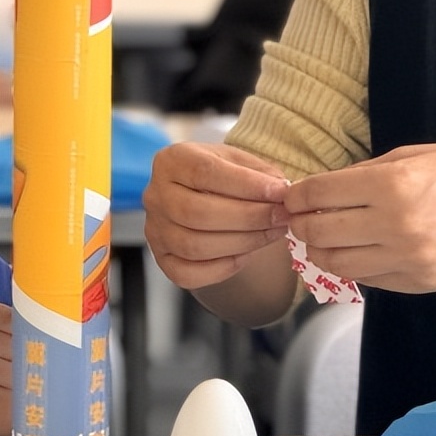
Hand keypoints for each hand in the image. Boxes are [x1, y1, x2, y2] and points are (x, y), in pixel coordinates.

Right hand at [143, 142, 290, 290]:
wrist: (199, 195)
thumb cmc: (220, 175)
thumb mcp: (237, 161)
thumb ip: (258, 172)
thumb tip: (281, 191)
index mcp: (172, 161)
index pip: (205, 172)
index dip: (246, 184)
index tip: (280, 192)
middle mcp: (155, 195)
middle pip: (197, 212)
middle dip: (248, 217)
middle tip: (281, 217)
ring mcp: (155, 230)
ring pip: (194, 246)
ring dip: (242, 243)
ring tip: (272, 233)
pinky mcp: (162, 259)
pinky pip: (188, 274)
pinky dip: (222, 268)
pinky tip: (246, 254)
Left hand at [285, 142, 435, 292]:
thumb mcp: (413, 154)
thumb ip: (364, 174)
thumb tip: (322, 188)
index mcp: (392, 186)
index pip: (319, 194)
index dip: (297, 195)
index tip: (291, 196)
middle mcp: (394, 227)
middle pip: (318, 233)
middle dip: (299, 224)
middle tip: (298, 217)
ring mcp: (407, 261)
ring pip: (334, 264)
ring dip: (318, 249)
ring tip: (321, 235)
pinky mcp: (419, 284)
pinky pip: (366, 279)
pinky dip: (350, 265)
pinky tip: (355, 249)